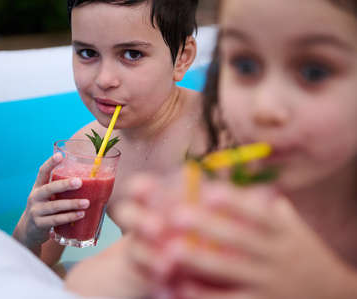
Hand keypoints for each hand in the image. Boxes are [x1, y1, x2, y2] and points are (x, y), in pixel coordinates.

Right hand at [13, 152, 88, 251]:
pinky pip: (56, 220)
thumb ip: (61, 189)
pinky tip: (80, 215)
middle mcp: (35, 197)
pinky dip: (69, 217)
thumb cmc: (46, 208)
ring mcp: (36, 211)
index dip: (50, 163)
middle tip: (79, 182)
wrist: (29, 230)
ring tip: (86, 203)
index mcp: (38, 186)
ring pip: (55, 206)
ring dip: (72, 204)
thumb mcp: (48, 196)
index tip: (60, 155)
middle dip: (65, 184)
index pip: (42, 172)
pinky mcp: (39, 224)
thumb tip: (90, 180)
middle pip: (49, 188)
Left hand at [155, 182, 354, 298]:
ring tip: (171, 251)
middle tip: (176, 216)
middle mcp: (277, 256)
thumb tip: (245, 182)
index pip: (259, 214)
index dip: (234, 203)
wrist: (334, 296)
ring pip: (230, 271)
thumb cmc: (302, 254)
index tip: (208, 192)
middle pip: (239, 239)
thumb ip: (271, 210)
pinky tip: (180, 288)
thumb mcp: (294, 230)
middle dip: (207, 227)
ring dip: (199, 261)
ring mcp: (270, 284)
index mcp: (284, 233)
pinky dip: (204, 296)